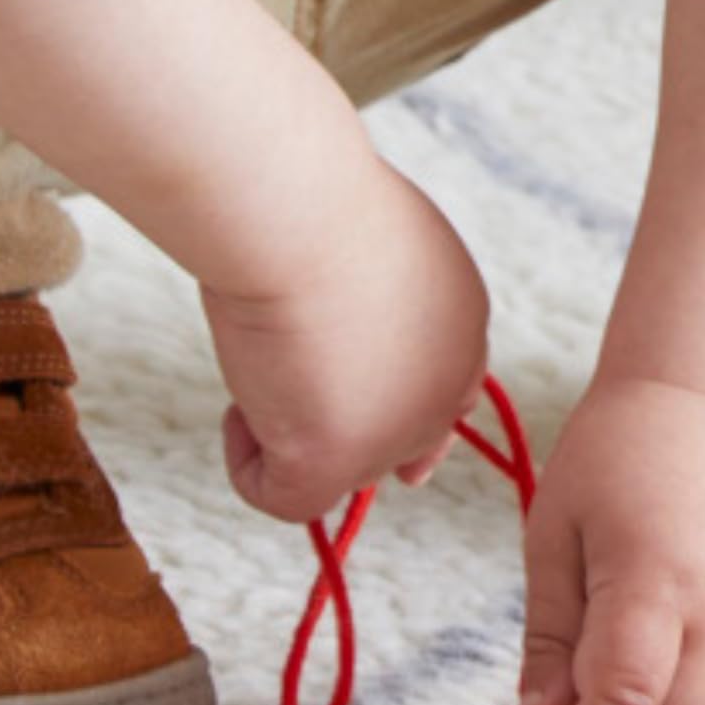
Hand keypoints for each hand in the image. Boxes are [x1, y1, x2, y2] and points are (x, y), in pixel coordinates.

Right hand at [199, 156, 490, 523]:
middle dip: (342, 420)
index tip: (352, 408)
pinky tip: (241, 407)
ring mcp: (397, 434)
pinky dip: (246, 463)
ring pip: (337, 469)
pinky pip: (282, 498)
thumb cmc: (325, 206)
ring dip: (290, 424)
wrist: (303, 217)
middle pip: (396, 442)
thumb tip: (336, 343)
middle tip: (292, 361)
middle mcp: (447, 388)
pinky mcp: (335, 462)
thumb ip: (379, 295)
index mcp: (464, 326)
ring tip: (268, 354)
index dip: (399, 409)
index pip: (447, 394)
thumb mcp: (376, 244)